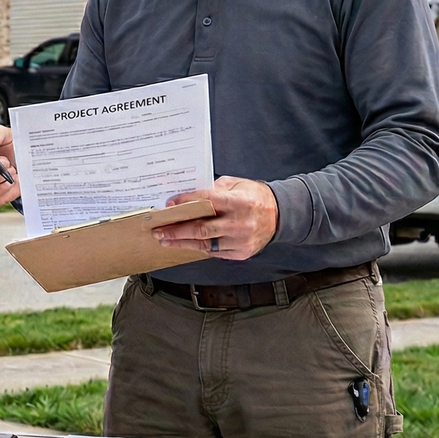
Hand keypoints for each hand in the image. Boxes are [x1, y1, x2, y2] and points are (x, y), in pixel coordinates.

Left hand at [152, 176, 278, 259]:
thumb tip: (188, 196)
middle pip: (201, 229)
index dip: (185, 203)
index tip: (169, 205)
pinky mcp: (242, 253)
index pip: (206, 202)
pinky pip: (214, 252)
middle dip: (176, 230)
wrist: (280, 215)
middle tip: (158, 229)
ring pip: (204, 244)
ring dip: (182, 242)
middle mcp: (240, 223)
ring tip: (165, 239)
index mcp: (239, 202)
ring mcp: (241, 241)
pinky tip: (185, 244)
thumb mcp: (237, 184)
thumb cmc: (255, 197)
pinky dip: (198, 247)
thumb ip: (214, 189)